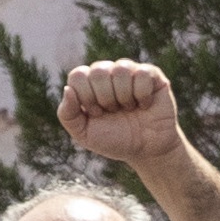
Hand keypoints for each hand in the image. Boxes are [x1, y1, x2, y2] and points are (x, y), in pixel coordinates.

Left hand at [56, 59, 196, 181]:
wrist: (146, 151)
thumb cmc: (114, 140)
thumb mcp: (84, 134)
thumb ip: (68, 114)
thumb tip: (67, 89)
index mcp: (89, 83)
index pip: (78, 76)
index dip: (87, 98)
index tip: (97, 114)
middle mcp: (108, 73)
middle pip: (98, 71)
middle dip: (105, 98)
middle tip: (114, 112)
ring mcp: (130, 72)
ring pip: (121, 69)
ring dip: (124, 97)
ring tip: (129, 108)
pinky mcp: (152, 75)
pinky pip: (143, 74)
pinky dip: (142, 95)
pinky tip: (144, 105)